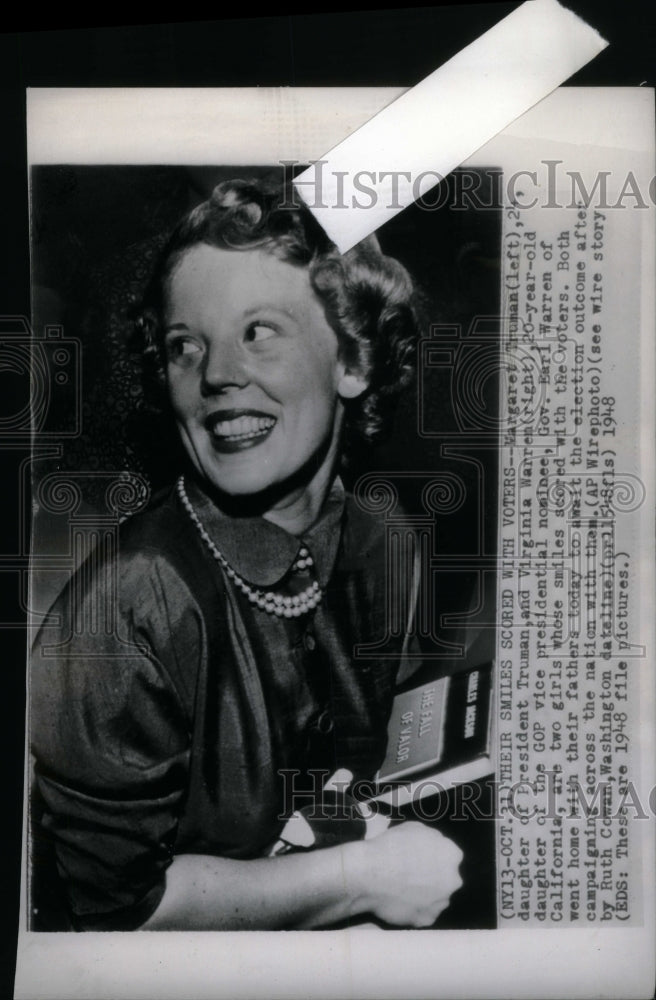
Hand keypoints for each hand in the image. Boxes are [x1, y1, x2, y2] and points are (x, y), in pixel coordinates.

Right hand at [347, 821, 463, 926]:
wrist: (371, 874)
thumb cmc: (391, 846)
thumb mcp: (415, 828)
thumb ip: (433, 838)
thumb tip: (435, 845)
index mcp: (452, 854)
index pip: (450, 855)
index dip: (435, 856)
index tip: (422, 858)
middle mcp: (453, 880)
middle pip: (447, 878)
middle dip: (435, 877)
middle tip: (413, 874)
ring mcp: (441, 903)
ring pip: (437, 898)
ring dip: (427, 894)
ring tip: (404, 889)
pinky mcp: (427, 920)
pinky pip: (424, 914)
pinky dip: (415, 909)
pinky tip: (401, 901)